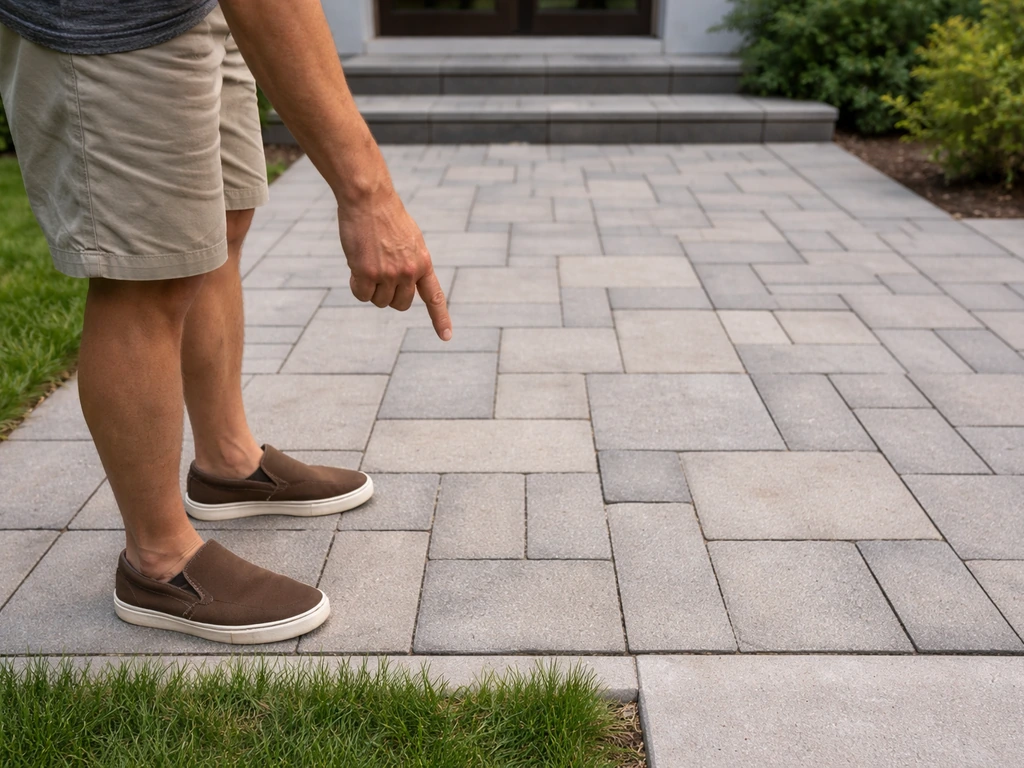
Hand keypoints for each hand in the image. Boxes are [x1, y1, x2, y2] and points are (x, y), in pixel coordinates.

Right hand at [337, 186, 451, 340]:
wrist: (369, 199)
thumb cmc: (386, 216)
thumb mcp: (409, 240)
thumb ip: (410, 263)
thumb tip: (401, 287)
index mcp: (423, 263)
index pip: (435, 297)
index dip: (440, 319)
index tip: (447, 337)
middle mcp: (409, 272)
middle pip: (400, 305)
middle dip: (389, 297)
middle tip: (379, 277)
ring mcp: (389, 274)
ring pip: (379, 302)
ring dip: (371, 290)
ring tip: (367, 264)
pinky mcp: (367, 274)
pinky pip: (362, 295)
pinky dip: (357, 286)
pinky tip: (355, 267)